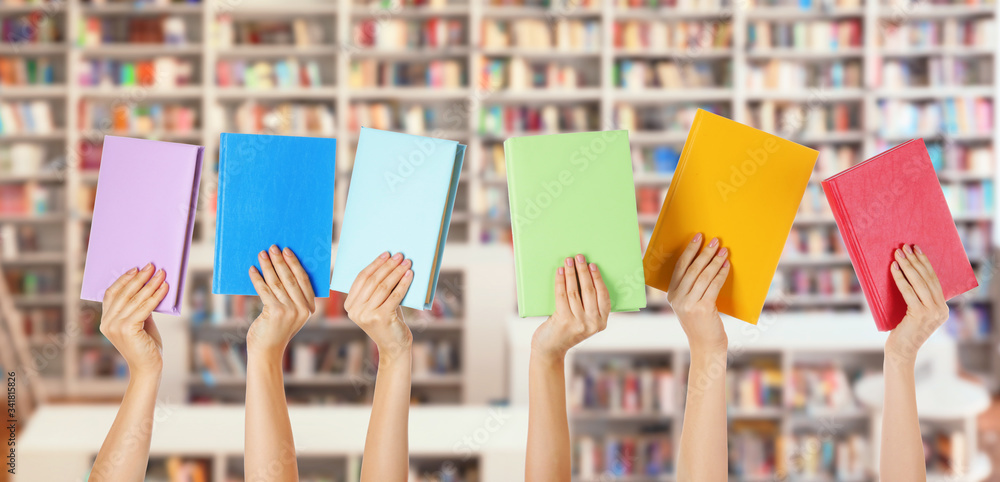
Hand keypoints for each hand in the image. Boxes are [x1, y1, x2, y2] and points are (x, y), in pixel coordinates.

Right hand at [99, 263, 167, 377]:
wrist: (148, 368)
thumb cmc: (146, 346)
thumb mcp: (140, 323)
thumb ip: (139, 308)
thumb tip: (149, 287)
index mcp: (106, 321)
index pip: (111, 294)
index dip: (123, 280)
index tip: (136, 269)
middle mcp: (107, 322)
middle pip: (124, 293)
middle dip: (139, 278)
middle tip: (152, 266)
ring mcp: (115, 326)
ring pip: (135, 299)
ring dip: (150, 284)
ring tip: (161, 274)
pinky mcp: (127, 329)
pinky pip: (144, 307)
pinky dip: (156, 296)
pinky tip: (165, 288)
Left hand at [246, 245, 316, 357]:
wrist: (267, 351)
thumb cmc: (276, 330)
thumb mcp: (290, 314)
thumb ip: (291, 297)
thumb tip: (281, 270)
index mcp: (309, 308)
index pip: (304, 280)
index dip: (295, 264)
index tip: (288, 251)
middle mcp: (302, 309)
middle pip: (291, 279)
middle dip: (281, 261)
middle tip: (273, 248)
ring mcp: (289, 311)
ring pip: (277, 282)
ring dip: (268, 266)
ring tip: (262, 254)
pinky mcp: (275, 312)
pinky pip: (265, 290)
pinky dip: (257, 278)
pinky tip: (252, 270)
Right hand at [344, 252, 413, 361]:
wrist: (394, 346)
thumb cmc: (388, 321)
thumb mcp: (377, 304)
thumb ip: (376, 289)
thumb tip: (388, 262)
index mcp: (349, 305)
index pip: (361, 279)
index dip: (374, 264)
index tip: (386, 254)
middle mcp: (355, 311)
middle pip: (372, 281)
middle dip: (387, 266)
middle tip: (399, 256)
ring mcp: (366, 315)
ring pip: (383, 286)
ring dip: (397, 272)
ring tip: (407, 263)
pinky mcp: (381, 318)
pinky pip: (394, 295)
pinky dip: (403, 283)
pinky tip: (410, 275)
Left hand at [531, 254, 609, 360]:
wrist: (550, 349)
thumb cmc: (566, 331)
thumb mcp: (583, 321)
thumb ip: (588, 306)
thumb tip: (584, 275)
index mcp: (601, 322)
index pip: (603, 296)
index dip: (598, 278)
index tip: (592, 265)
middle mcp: (593, 323)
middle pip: (589, 291)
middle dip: (583, 271)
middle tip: (579, 257)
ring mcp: (579, 322)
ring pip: (575, 291)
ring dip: (571, 273)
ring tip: (568, 261)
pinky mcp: (564, 320)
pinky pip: (562, 295)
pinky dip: (560, 281)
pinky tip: (559, 272)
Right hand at [667, 233, 730, 353]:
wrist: (706, 347)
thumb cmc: (701, 324)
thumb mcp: (689, 305)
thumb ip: (691, 288)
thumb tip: (705, 263)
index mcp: (671, 296)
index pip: (680, 267)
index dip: (689, 251)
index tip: (698, 238)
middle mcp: (677, 299)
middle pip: (692, 269)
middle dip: (704, 252)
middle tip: (715, 241)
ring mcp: (689, 304)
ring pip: (703, 275)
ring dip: (715, 261)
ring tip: (724, 251)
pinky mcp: (702, 308)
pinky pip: (713, 285)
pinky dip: (721, 274)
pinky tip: (726, 266)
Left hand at [885, 244, 949, 363]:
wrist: (901, 351)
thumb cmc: (904, 331)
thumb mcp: (915, 313)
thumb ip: (918, 299)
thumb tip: (908, 274)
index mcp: (942, 308)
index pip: (934, 281)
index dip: (925, 264)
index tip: (917, 250)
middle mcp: (941, 310)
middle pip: (928, 279)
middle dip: (916, 261)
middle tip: (906, 247)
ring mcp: (932, 313)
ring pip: (919, 283)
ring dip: (908, 266)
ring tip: (898, 254)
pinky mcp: (920, 315)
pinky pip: (909, 292)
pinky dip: (900, 278)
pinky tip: (894, 268)